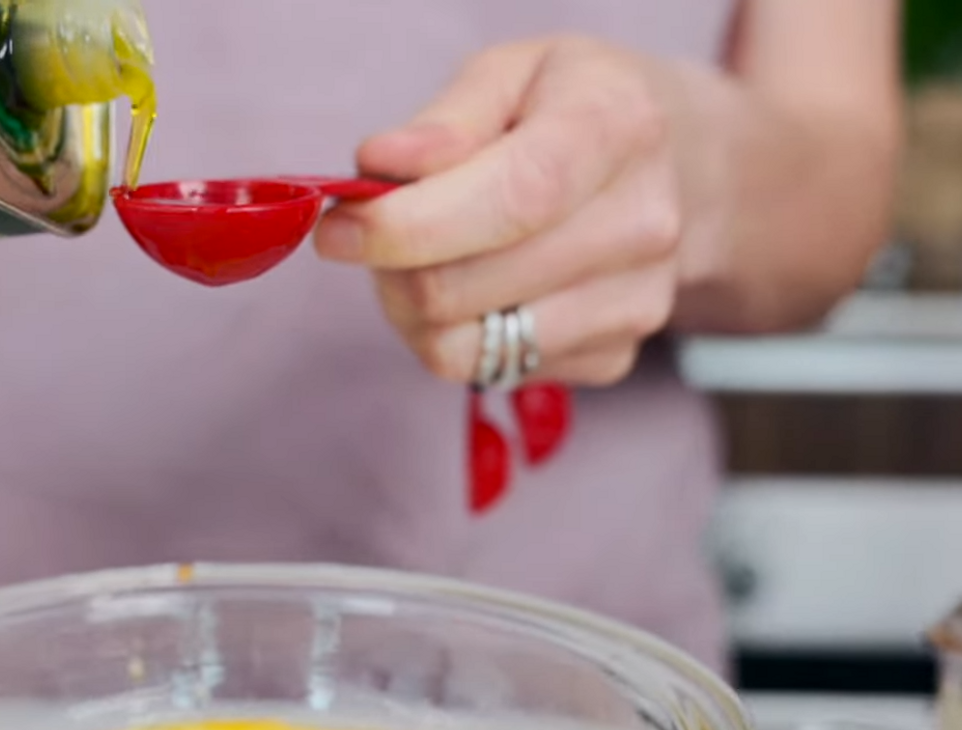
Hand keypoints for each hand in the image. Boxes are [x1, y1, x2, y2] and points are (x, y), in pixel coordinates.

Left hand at [314, 37, 681, 387]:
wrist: (677, 172)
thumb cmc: (573, 111)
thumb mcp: (515, 73)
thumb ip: (445, 119)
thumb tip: (379, 166)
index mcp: (618, 128)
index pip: (510, 200)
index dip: (407, 226)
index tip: (338, 230)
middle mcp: (641, 225)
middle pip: (465, 290)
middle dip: (389, 269)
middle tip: (369, 236)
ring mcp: (634, 305)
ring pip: (466, 349)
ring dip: (412, 312)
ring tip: (422, 261)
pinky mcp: (612, 359)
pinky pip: (490, 371)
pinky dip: (457, 336)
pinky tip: (476, 289)